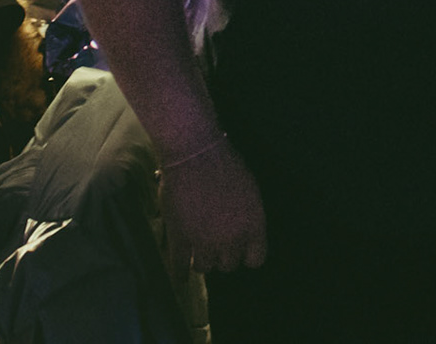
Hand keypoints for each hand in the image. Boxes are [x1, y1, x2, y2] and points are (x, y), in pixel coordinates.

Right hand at [158, 139, 267, 272]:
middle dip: (224, 255)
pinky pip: (179, 265)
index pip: (256, 259)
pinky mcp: (180, 239)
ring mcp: (204, 242)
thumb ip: (248, 216)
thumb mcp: (250, 190)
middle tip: (217, 244)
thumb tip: (244, 230)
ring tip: (200, 252)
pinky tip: (180, 278)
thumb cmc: (227, 164)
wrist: (196, 155)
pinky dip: (179, 273)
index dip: (247, 254)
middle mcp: (231, 239)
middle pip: (229, 265)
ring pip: (205, 267)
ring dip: (203, 260)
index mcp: (254, 226)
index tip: (242, 249)